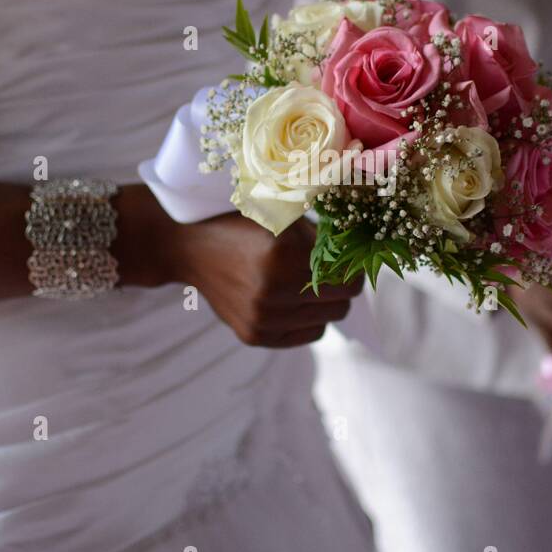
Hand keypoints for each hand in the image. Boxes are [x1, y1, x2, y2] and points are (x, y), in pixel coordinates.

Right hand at [167, 214, 360, 347]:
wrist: (190, 251)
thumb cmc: (241, 225)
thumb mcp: (281, 216)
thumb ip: (320, 235)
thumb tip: (361, 250)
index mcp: (282, 254)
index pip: (347, 275)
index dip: (354, 265)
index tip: (350, 258)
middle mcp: (271, 290)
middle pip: (343, 300)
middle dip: (344, 284)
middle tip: (335, 270)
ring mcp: (262, 318)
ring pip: (328, 320)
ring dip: (327, 302)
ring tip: (312, 283)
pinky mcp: (254, 336)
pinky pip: (309, 335)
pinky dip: (311, 319)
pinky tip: (296, 300)